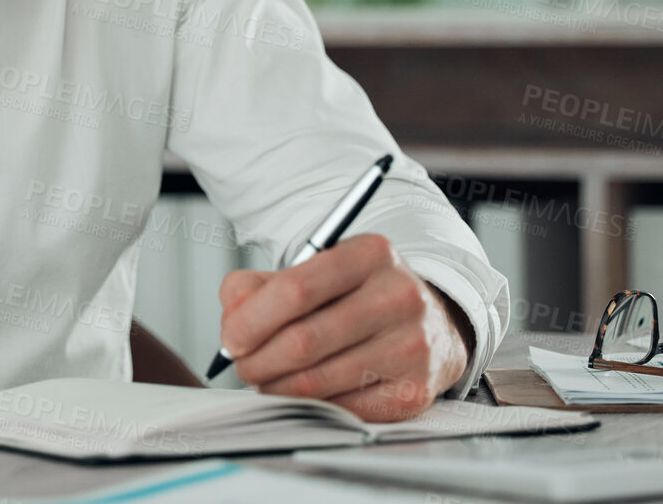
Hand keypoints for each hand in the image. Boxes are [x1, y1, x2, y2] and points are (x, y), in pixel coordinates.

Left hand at [216, 233, 471, 421]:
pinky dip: (310, 406)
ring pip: (318, 381)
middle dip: (258, 362)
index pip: (296, 289)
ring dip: (277, 388)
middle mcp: (398, 295)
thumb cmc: (356, 296)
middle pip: (303, 341)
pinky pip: (340, 409)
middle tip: (243, 367)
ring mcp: (411, 346)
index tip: (231, 339)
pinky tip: (304, 392)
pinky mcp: (413, 391)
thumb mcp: (314, 270)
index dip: (252, 320)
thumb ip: (259, 286)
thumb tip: (233, 322)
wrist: (430, 325)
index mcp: (370, 254)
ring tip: (267, 379)